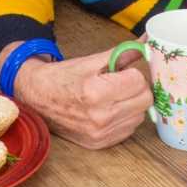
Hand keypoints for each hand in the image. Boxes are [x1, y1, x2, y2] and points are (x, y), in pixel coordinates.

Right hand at [9, 49, 151, 149]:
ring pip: (140, 116)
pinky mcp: (101, 144)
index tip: (121, 72)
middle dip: (136, 88)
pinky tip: (109, 109)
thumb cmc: (63, 77)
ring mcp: (100, 134)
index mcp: (96, 92)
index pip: (139, 81)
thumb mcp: (91, 60)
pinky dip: (124, 118)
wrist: (38, 97)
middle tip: (121, 82)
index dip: (131, 73)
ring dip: (132, 104)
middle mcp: (99, 117)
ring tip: (113, 96)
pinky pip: (129, 129)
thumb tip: (148, 41)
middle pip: (145, 100)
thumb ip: (123, 52)